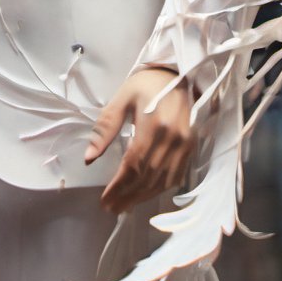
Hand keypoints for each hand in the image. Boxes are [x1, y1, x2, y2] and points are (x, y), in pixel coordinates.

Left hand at [85, 66, 193, 212]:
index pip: (133, 164)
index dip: (118, 186)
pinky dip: (159, 189)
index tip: (104, 200)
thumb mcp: (122, 98)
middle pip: (147, 177)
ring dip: (142, 197)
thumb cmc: (147, 84)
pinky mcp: (192, 147)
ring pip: (162, 181)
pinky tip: (146, 195)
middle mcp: (173, 138)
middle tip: (111, 208)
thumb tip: (89, 158)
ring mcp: (185, 145)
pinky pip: (176, 176)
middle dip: (127, 195)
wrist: (180, 73)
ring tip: (124, 206)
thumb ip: (105, 128)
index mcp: (154, 125)